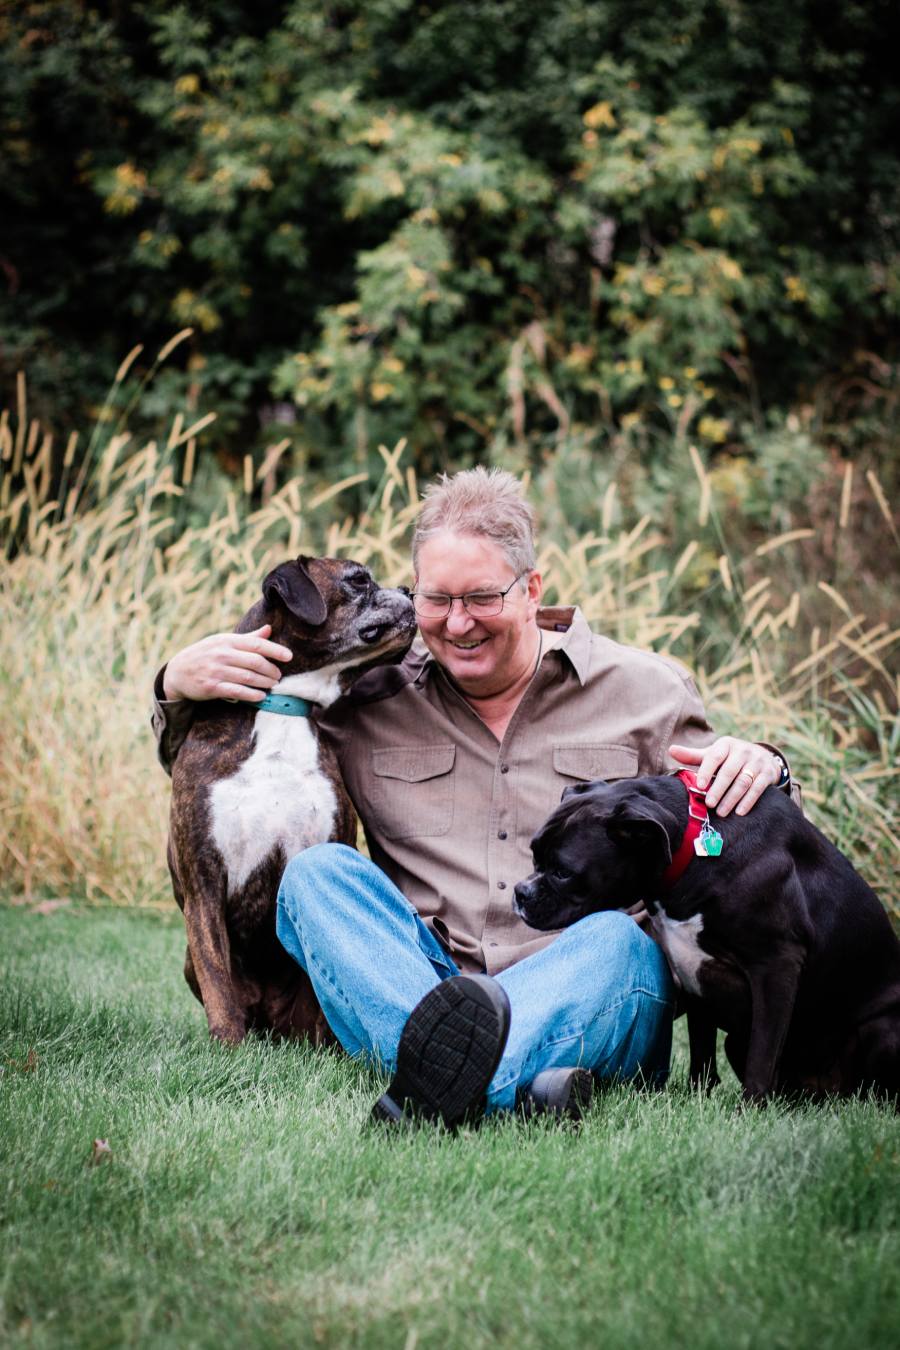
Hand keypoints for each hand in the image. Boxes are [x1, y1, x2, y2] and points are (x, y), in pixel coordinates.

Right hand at [162, 625, 291, 702]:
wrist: (177, 672)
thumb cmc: (206, 655)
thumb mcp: (223, 642)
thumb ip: (247, 638)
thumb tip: (269, 629)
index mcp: (227, 641)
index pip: (256, 644)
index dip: (275, 650)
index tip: (289, 656)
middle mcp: (222, 654)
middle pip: (255, 662)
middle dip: (271, 670)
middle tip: (278, 676)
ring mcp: (216, 671)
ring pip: (248, 677)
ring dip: (264, 683)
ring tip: (273, 685)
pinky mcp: (211, 687)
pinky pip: (236, 691)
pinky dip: (251, 694)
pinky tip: (260, 696)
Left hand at [668, 737, 780, 816]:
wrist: (762, 756)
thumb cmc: (729, 758)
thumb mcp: (713, 754)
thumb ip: (693, 756)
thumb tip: (671, 750)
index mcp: (726, 745)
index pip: (714, 757)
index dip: (706, 771)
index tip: (698, 786)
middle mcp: (742, 751)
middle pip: (729, 771)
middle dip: (718, 789)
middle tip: (709, 804)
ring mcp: (756, 761)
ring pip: (743, 781)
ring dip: (732, 798)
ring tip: (721, 812)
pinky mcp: (767, 773)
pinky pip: (757, 788)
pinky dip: (748, 801)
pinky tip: (740, 812)